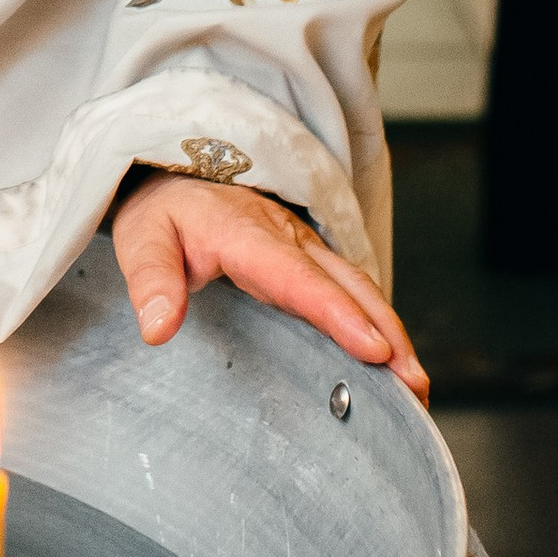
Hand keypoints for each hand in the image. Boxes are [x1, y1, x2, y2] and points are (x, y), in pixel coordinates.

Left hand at [111, 171, 428, 403]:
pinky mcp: (309, 259)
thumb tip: (158, 329)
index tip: (372, 349)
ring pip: (358, 287)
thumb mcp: (141, 238)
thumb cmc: (164, 210)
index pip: (298, 278)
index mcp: (246, 234)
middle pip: (347, 285)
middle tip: (415, 386)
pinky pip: (349, 290)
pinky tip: (391, 360)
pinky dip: (377, 323)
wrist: (175, 170)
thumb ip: (150, 281)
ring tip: (416, 385)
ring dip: (391, 333)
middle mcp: (286, 238)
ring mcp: (303, 247)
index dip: (338, 314)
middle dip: (386, 334)